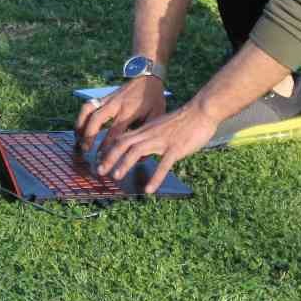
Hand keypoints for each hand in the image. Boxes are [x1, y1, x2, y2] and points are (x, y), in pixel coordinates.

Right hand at [74, 76, 166, 151]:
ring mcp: (108, 98)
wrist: (148, 76)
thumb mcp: (156, 116)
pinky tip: (79, 129)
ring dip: (81, 125)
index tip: (102, 159)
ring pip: (88, 110)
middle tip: (85, 151)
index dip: (106, 146)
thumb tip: (140, 157)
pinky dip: (81, 117)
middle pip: (96, 120)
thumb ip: (147, 134)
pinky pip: (88, 106)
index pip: (114, 132)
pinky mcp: (104, 96)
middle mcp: (115, 104)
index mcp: (129, 111)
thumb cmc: (154, 99)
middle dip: (88, 136)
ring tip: (78, 140)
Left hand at [95, 102, 216, 194]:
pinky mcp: (176, 148)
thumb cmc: (183, 121)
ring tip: (116, 176)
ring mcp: (163, 140)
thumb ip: (149, 138)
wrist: (201, 111)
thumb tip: (140, 153)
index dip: (109, 150)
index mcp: (146, 129)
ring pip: (137, 151)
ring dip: (124, 163)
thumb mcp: (161, 127)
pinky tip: (149, 189)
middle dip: (110, 157)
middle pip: (124, 143)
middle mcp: (150, 134)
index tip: (100, 161)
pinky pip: (164, 164)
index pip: (122, 138)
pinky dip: (155, 177)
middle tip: (100, 171)